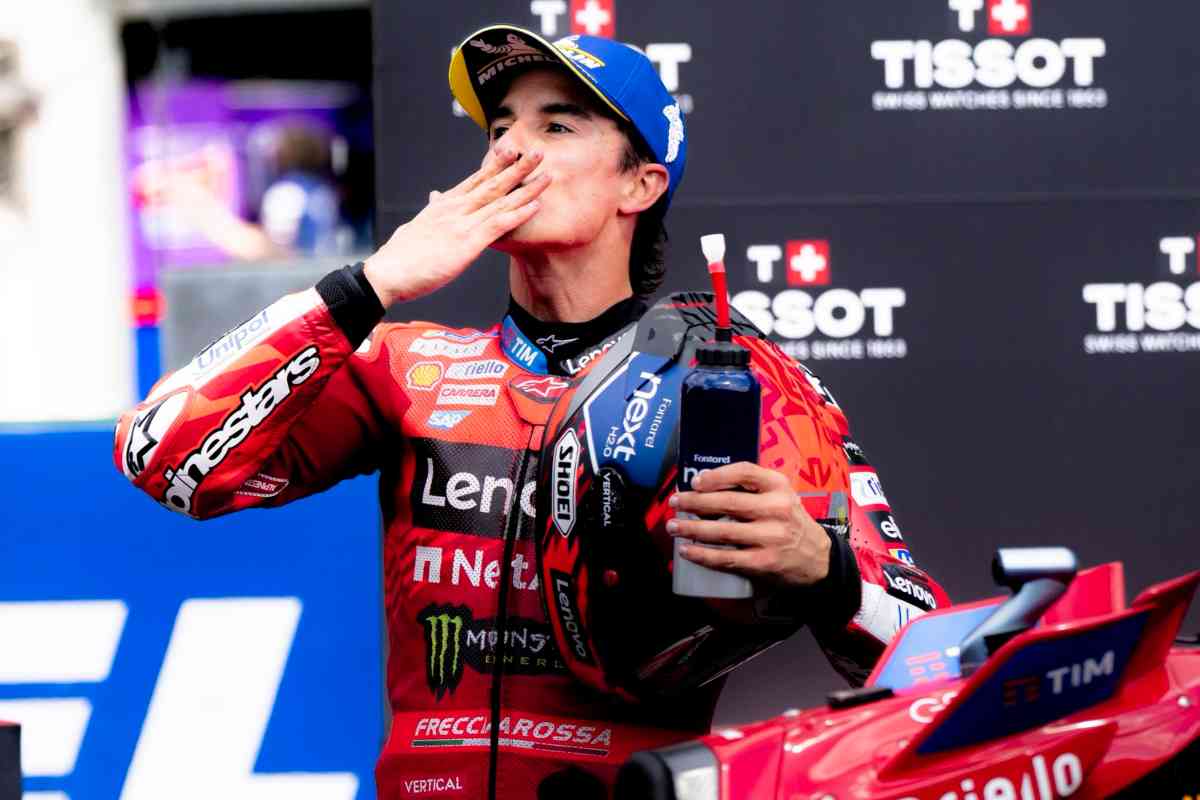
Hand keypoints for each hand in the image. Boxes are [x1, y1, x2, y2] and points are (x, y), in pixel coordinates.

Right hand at [362, 147, 550, 305]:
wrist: (388, 273)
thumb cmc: (400, 256)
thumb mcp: (417, 226)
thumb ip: (431, 210)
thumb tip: (434, 197)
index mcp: (444, 205)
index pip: (475, 179)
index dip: (495, 164)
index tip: (512, 151)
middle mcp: (455, 209)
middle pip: (492, 183)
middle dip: (517, 167)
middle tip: (537, 152)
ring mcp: (462, 224)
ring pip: (500, 200)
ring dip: (526, 187)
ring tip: (547, 174)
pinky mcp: (467, 243)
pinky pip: (499, 224)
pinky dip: (519, 213)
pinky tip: (536, 205)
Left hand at [666, 462, 831, 587]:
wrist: (819, 558)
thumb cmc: (790, 522)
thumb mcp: (781, 495)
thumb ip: (752, 487)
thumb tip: (705, 484)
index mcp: (779, 487)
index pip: (744, 472)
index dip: (716, 476)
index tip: (695, 481)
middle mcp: (776, 509)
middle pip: (728, 502)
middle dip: (695, 502)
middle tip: (675, 502)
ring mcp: (770, 537)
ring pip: (723, 531)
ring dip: (692, 529)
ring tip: (673, 526)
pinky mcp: (764, 562)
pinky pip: (726, 558)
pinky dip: (702, 554)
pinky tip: (687, 550)